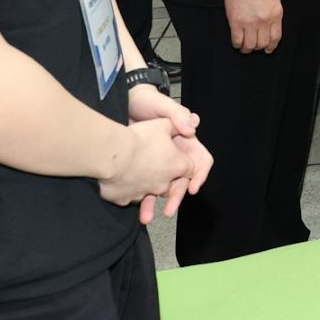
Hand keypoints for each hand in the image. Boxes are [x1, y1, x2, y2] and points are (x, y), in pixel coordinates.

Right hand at [100, 120, 194, 217]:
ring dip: (144, 182)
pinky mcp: (125, 200)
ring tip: (134, 168)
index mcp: (178, 166)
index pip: (189, 168)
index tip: (172, 155)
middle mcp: (164, 184)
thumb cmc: (138, 139)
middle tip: (152, 161)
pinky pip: (128, 196)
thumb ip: (178, 125)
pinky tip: (120, 178)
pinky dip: (126, 188)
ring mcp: (144, 194)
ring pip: (148, 190)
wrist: (110, 155)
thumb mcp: (163, 124)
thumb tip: (189, 126)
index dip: (181, 161)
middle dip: (163, 174)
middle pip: (169, 182)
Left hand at [124, 86, 212, 221]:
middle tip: (169, 211)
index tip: (193, 188)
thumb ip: (177, 114)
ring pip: (161, 187)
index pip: (200, 161)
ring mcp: (156, 162)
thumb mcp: (161, 105)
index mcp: (185, 141)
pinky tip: (133, 208)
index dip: (199, 175)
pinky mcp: (140, 167)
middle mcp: (173, 154)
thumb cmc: (144, 101)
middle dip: (176, 196)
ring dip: (155, 204)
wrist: (118, 104)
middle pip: (181, 180)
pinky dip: (139, 199)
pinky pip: (143, 186)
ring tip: (147, 217)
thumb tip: (193, 127)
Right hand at [224, 0, 283, 53]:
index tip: (268, 49)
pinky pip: (237, 40)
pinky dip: (237, 44)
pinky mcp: (236, 22)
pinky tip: (237, 42)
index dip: (271, 46)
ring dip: (247, 49)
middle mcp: (264, 21)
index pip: (275, 37)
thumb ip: (274, 14)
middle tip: (254, 46)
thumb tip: (271, 28)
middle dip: (258, 47)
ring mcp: (250, 22)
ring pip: (250, 45)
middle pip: (262, 43)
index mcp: (276, 14)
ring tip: (244, 47)